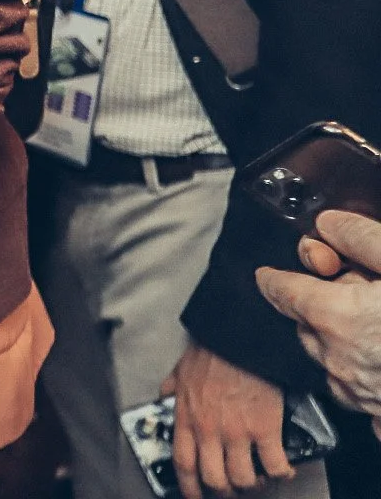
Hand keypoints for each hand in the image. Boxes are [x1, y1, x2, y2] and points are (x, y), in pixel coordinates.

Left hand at [164, 342, 290, 496]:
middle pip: (214, 479)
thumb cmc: (211, 352)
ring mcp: (238, 432)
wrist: (239, 340)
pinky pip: (275, 465)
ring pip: (244, 479)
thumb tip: (163, 399)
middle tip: (232, 489)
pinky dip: (281, 474)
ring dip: (253, 484)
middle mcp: (209, 430)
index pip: (183, 464)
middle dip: (223, 491)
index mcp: (187, 418)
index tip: (195, 496)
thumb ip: (170, 391)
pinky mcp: (265, 428)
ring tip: (259, 479)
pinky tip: (283, 470)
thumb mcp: (179, 372)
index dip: (189, 487)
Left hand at [256, 210, 380, 417]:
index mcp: (337, 318)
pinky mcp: (380, 414)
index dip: (274, 278)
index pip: (281, 292)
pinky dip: (363, 371)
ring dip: (340, 337)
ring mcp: (360, 394)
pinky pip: (357, 390)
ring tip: (379, 321)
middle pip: (305, 323)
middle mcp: (339, 360)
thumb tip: (330, 224)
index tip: (269, 274)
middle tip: (360, 289)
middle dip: (321, 303)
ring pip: (329, 357)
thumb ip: (361, 237)